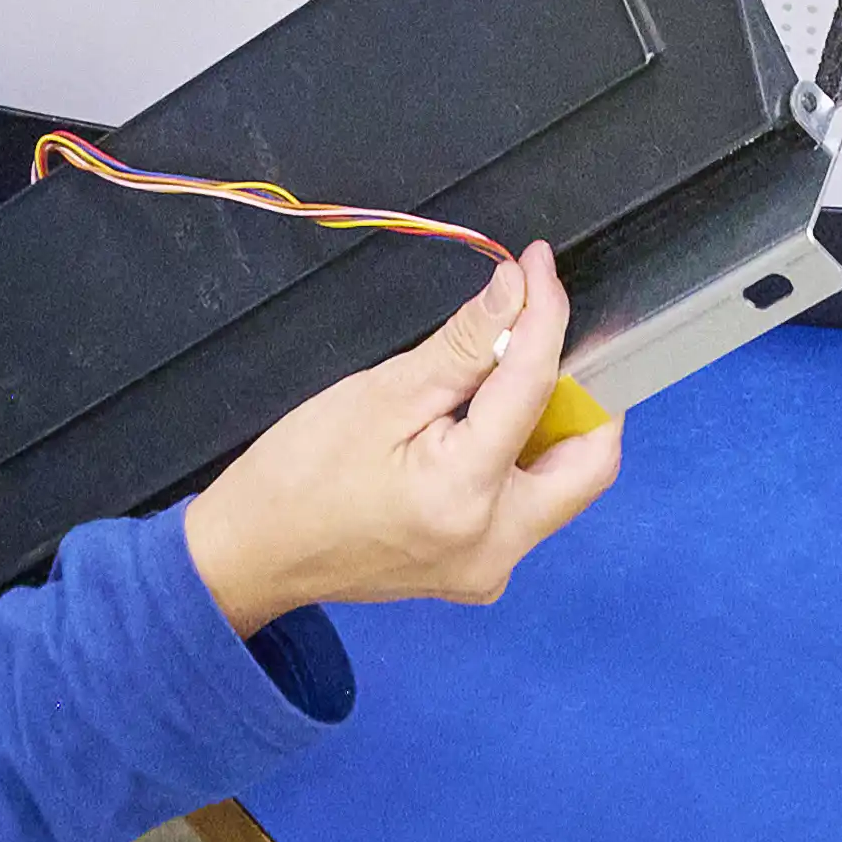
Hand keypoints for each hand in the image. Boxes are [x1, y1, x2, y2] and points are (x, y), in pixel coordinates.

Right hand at [181, 244, 617, 632]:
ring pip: (564, 488)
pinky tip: (486, 425)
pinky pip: (529, 509)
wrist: (252, 554)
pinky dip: (524, 460)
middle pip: (589, 463)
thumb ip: (464, 344)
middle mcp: (497, 546)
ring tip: (511, 374)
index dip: (546, 316)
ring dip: (554, 426)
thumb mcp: (380, 393)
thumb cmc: (300, 471)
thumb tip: (516, 289)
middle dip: (583, 393)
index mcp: (466, 495)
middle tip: (548, 337)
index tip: (538, 268)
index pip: (537, 388)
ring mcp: (490, 570)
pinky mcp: (478, 573)